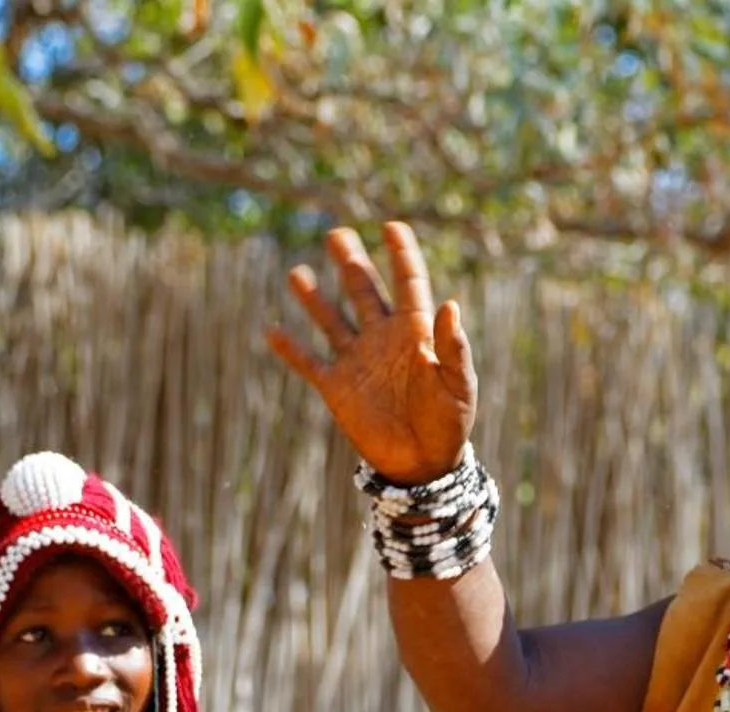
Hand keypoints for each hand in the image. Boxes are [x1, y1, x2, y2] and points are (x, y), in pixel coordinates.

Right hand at [266, 222, 476, 484]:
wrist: (423, 465)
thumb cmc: (449, 424)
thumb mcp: (458, 385)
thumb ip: (453, 347)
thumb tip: (450, 304)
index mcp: (416, 332)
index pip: (408, 283)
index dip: (401, 254)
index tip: (392, 226)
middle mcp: (383, 339)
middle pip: (363, 291)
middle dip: (351, 262)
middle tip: (336, 233)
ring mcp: (358, 362)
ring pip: (332, 320)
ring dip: (314, 298)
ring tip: (296, 272)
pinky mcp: (338, 388)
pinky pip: (309, 363)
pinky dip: (291, 349)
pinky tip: (272, 330)